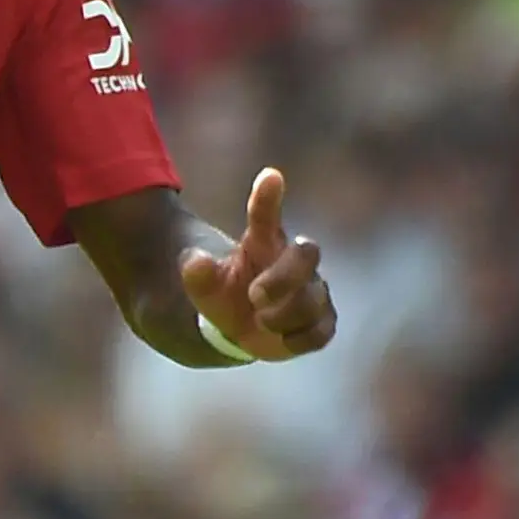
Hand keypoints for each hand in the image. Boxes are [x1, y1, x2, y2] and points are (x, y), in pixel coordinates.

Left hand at [179, 167, 335, 362]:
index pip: (266, 214)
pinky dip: (302, 336)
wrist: (237, 328)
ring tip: (260, 322)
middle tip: (255, 296)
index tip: (269, 177)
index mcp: (263, 242)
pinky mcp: (320, 321)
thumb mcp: (202, 284)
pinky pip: (323, 329)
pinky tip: (282, 340)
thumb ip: (197, 272)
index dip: (268, 197)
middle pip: (306, 254)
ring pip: (315, 297)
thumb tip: (196, 261)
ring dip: (286, 314)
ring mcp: (312, 290)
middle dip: (284, 277)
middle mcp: (293, 261)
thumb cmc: (224, 294)